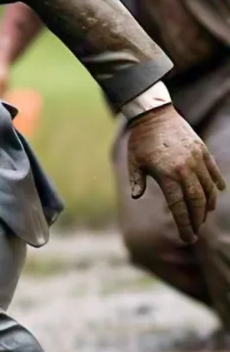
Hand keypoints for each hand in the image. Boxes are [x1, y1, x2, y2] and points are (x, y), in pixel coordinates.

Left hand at [125, 103, 224, 243]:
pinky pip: (213, 171)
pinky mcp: (202, 150)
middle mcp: (185, 168)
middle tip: (195, 232)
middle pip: (196, 200)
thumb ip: (137, 181)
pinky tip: (217, 194)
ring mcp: (196, 159)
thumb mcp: (134, 163)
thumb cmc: (140, 141)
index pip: (179, 205)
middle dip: (197, 219)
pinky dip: (216, 184)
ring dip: (207, 205)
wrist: (154, 114)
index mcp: (166, 174)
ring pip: (208, 188)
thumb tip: (136, 196)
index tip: (187, 237)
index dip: (184, 223)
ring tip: (204, 217)